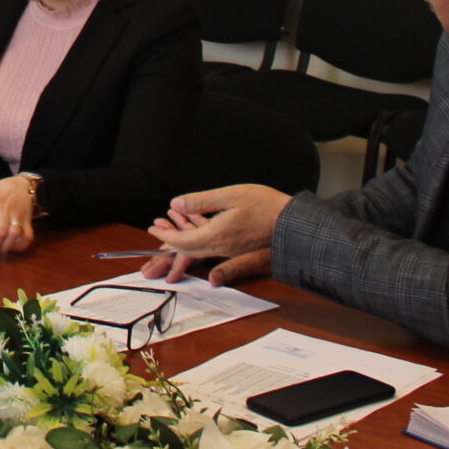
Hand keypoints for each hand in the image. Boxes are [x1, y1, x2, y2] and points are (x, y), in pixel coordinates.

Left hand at [146, 184, 288, 282]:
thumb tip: (176, 204)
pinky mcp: (242, 253)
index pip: (183, 241)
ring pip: (201, 251)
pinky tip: (198, 230)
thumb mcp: (231, 195)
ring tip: (174, 229)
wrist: (295, 225)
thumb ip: (202, 202)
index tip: (154, 228)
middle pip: (189, 250)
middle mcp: (222, 249)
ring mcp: (233, 253)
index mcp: (216, 235)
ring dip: (184, 242)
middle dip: (171, 241)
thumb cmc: (266, 206)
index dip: (166, 235)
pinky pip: (215, 252)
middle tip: (158, 230)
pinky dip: (202, 244)